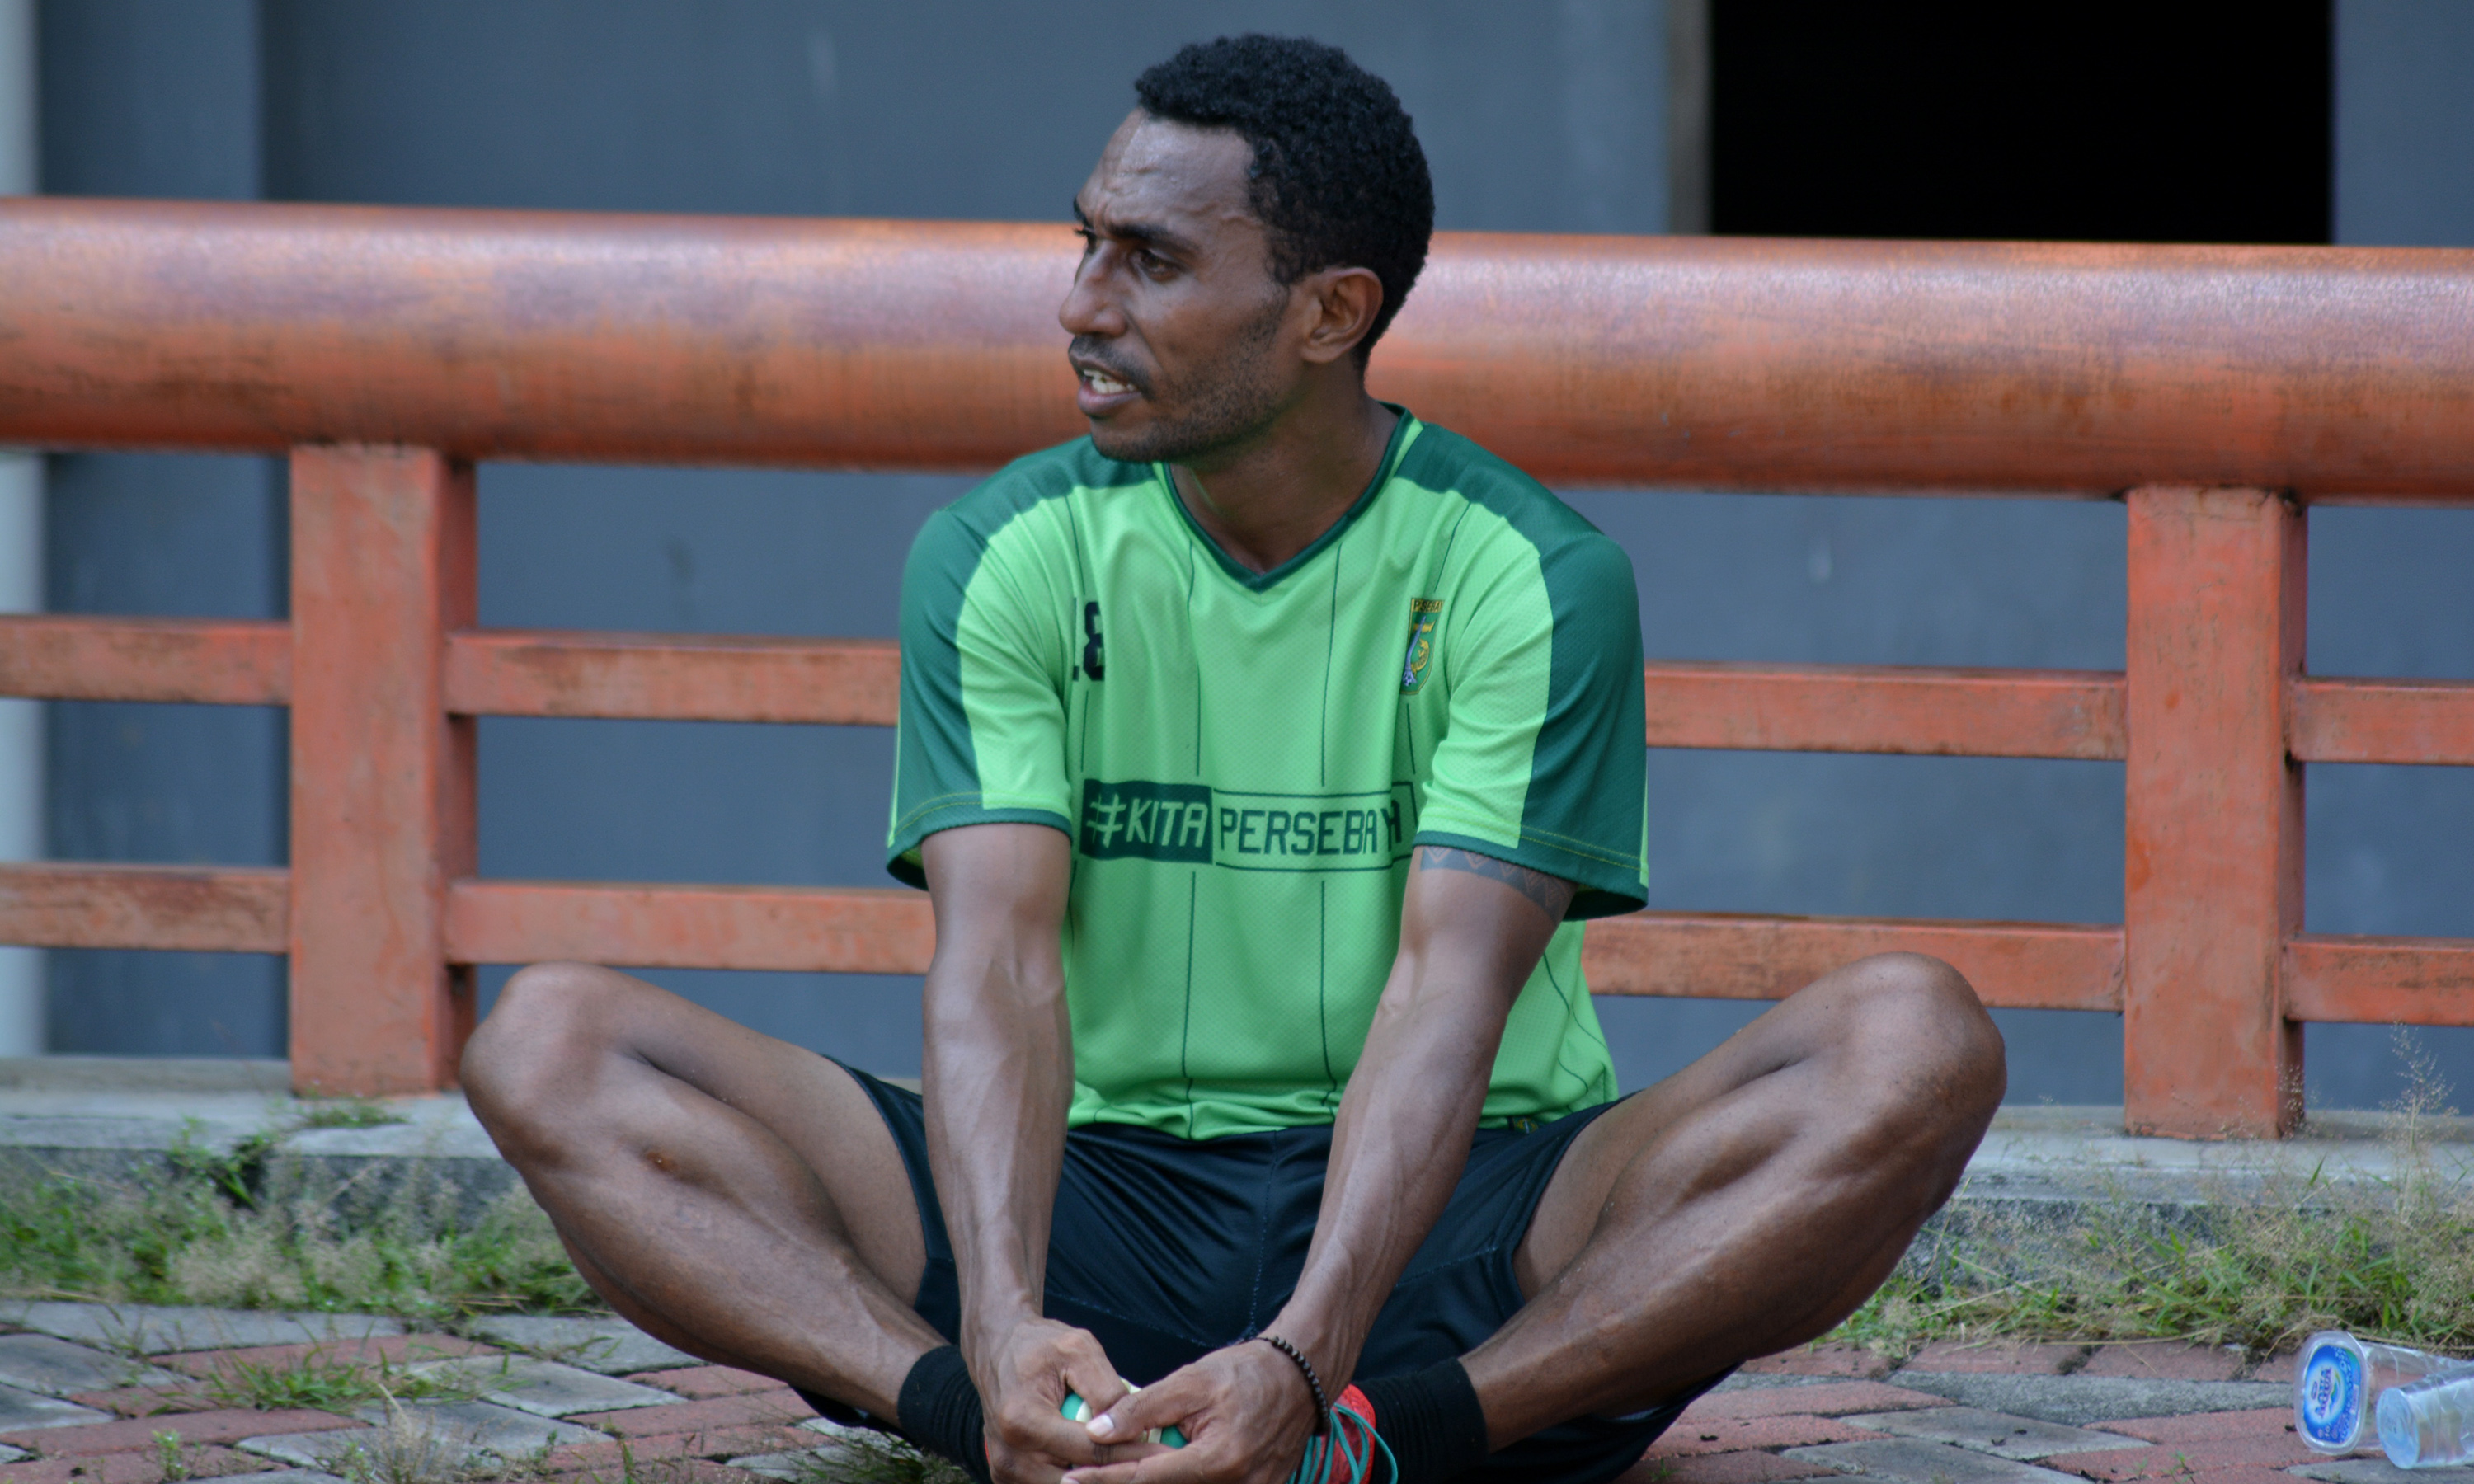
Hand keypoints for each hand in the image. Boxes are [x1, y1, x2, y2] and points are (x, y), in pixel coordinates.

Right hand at [977, 1316, 1166, 1482]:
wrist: (997, 1349)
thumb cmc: (1040, 1345)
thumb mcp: (1079, 1348)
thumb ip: (1107, 1389)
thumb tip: (1134, 1429)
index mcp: (1024, 1420)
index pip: (1090, 1452)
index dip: (1132, 1454)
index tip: (1165, 1454)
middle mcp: (1009, 1454)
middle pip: (1077, 1483)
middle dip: (1117, 1475)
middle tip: (1152, 1464)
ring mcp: (1005, 1471)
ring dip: (1098, 1479)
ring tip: (1130, 1464)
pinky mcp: (1006, 1478)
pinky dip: (1078, 1478)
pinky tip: (1102, 1465)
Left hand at [1062, 1339, 1319, 1483]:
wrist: (1300, 1378)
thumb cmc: (1245, 1372)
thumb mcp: (1190, 1380)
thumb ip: (1143, 1407)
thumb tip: (1096, 1429)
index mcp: (1218, 1459)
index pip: (1146, 1478)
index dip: (1105, 1479)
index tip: (1071, 1478)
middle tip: (1082, 1479)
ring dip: (1150, 1483)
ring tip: (1114, 1472)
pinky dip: (1180, 1482)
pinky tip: (1159, 1468)